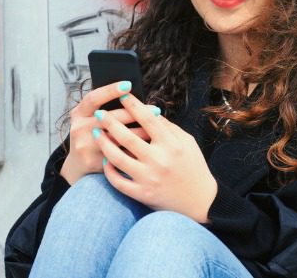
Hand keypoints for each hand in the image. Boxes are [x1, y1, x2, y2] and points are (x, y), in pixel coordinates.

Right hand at [60, 81, 148, 184]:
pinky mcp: (93, 161)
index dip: (110, 90)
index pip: (94, 98)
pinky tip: (150, 146)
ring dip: (141, 132)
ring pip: (117, 137)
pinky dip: (136, 149)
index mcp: (79, 113)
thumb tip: (134, 98)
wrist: (80, 164)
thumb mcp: (92, 118)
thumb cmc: (93, 133)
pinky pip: (119, 154)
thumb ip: (107, 108)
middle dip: (135, 113)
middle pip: (110, 117)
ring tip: (158, 128)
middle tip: (156, 109)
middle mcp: (79, 128)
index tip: (128, 85)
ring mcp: (85, 146)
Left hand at [93, 93, 217, 222]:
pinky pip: (117, 180)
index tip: (122, 96)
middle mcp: (159, 160)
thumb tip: (149, 112)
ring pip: (116, 157)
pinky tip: (105, 160)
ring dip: (103, 143)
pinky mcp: (142, 193)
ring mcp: (149, 178)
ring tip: (96, 133)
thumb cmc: (194, 167)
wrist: (200, 200)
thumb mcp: (188, 142)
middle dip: (110, 122)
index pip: (148, 119)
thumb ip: (169, 128)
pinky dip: (108, 169)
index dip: (133, 105)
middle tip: (99, 113)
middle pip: (127, 136)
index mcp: (172, 144)